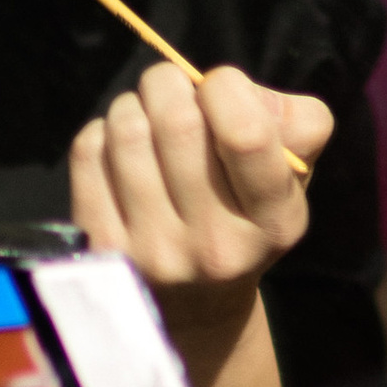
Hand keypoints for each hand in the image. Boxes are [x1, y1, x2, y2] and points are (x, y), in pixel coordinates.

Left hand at [70, 59, 331, 348]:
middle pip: (176, 121)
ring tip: (147, 122)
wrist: (196, 303)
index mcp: (274, 222)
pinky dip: (102, 133)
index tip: (221, 90)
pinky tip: (122, 152)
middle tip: (173, 93)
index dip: (226, 88)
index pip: (246, 134)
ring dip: (133, 106)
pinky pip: (89, 152)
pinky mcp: (103, 250)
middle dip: (169, 84)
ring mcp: (154, 253)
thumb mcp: (292, 176)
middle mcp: (215, 246)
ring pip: (127, 130)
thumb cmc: (245, 214)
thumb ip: (297, 123)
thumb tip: (231, 89)